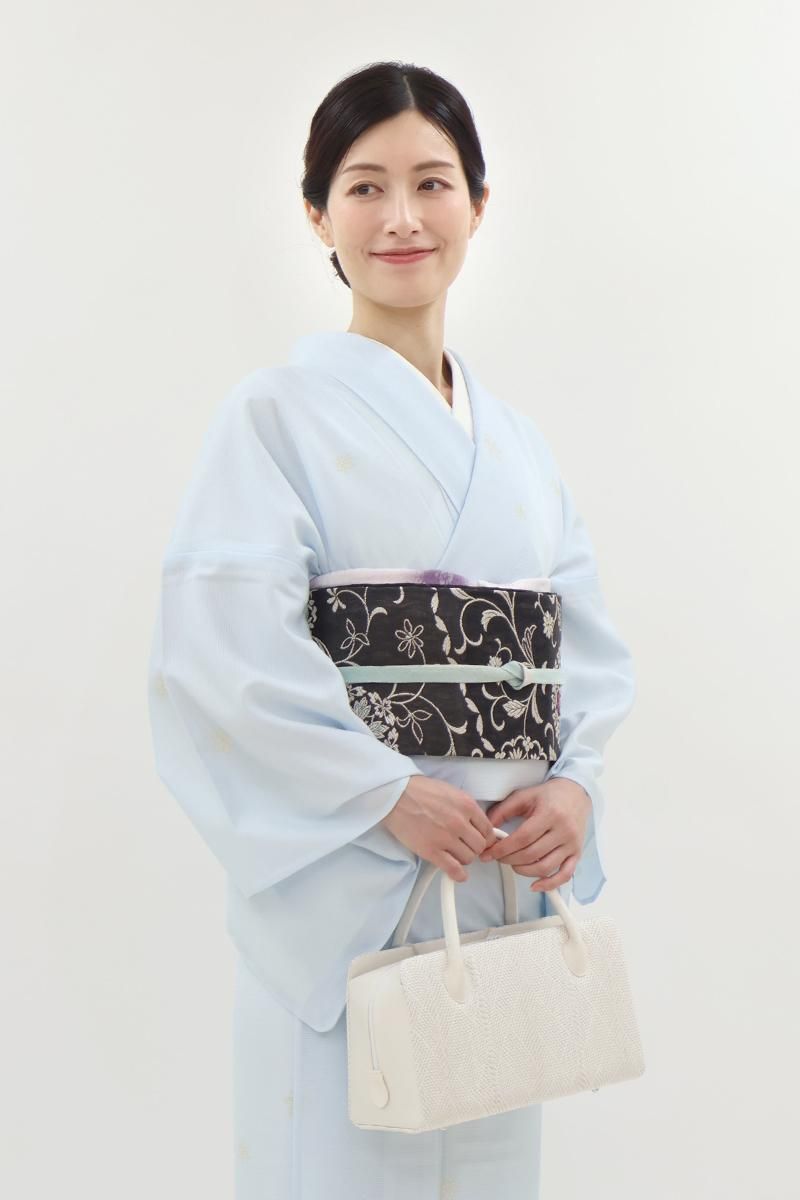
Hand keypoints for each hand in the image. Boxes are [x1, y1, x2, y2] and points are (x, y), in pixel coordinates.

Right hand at [380, 775, 497, 883]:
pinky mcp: (431, 851)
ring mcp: (446, 838)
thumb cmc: (420, 790)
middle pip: (479, 846)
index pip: (488, 830)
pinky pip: (453, 869)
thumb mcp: (450, 792)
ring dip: (463, 858)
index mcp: (467, 805)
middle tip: (465, 846)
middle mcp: (460, 822)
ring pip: (468, 858)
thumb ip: (465, 808)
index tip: (479, 840)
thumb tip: (475, 823)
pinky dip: (458, 874)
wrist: (396, 795)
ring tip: (453, 853)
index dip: (484, 837)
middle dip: (473, 848)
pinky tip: (458, 874)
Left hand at [478, 778, 591, 891]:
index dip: (503, 849)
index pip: (522, 838)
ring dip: (524, 871)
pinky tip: (535, 885)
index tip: (489, 853)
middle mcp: (563, 830)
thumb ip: (503, 811)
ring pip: (545, 867)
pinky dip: (549, 884)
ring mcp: (571, 844)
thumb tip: (488, 829)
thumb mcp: (524, 796)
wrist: (575, 794)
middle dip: (509, 860)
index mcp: (550, 814)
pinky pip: (565, 875)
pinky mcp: (576, 853)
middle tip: (498, 858)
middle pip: (532, 854)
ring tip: (513, 864)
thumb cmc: (549, 795)